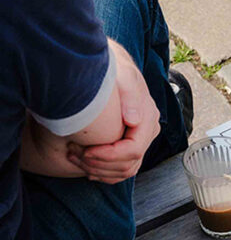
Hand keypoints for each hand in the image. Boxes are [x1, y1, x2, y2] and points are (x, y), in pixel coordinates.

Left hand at [68, 43, 159, 183]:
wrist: (110, 66)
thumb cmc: (113, 69)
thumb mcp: (122, 74)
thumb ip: (129, 94)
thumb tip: (134, 120)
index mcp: (148, 118)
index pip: (133, 149)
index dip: (109, 155)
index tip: (85, 150)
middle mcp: (148, 131)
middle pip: (129, 163)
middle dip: (100, 164)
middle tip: (73, 154)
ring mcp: (140, 139)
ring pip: (126, 170)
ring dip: (99, 170)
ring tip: (75, 158)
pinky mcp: (130, 143)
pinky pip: (122, 169)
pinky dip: (104, 172)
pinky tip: (86, 165)